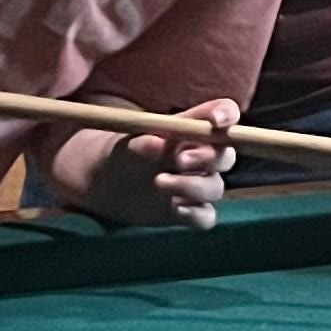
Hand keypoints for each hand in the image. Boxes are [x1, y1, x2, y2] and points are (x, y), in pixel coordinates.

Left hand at [51, 96, 239, 230]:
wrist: (103, 182)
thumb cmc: (121, 151)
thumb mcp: (127, 142)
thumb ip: (142, 142)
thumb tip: (157, 144)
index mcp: (192, 129)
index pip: (224, 114)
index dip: (227, 115)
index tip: (216, 121)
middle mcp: (201, 156)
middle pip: (225, 155)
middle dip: (209, 158)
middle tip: (180, 160)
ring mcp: (196, 185)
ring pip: (214, 188)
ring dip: (192, 186)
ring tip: (159, 182)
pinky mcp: (188, 211)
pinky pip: (206, 216)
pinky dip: (196, 214)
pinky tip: (176, 209)